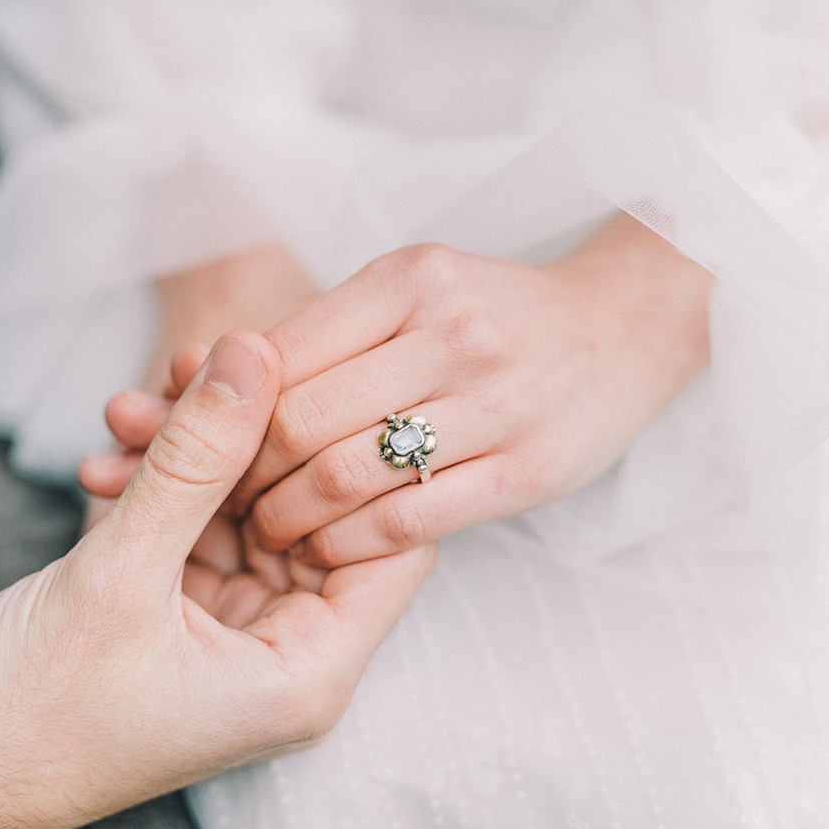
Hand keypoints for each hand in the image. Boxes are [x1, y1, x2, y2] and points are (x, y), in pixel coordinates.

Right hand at [0, 331, 434, 828]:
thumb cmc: (29, 715)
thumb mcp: (119, 575)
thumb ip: (194, 461)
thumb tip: (254, 356)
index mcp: (308, 675)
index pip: (398, 544)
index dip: (363, 460)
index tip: (311, 384)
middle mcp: (289, 658)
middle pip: (316, 514)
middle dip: (256, 438)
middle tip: (200, 369)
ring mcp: (239, 634)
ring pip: (251, 508)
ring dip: (196, 452)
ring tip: (132, 404)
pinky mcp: (189, 615)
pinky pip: (201, 526)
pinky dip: (163, 484)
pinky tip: (112, 446)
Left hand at [230, 216, 711, 564]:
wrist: (622, 331)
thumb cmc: (496, 316)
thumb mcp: (416, 291)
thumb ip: (330, 332)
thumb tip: (220, 382)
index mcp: (410, 279)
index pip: (279, 355)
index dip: (225, 413)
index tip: (207, 446)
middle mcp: (452, 335)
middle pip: (301, 421)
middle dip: (242, 475)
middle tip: (226, 501)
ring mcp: (496, 405)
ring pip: (346, 478)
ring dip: (287, 518)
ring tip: (269, 530)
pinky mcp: (527, 471)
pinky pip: (407, 522)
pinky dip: (348, 545)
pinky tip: (326, 549)